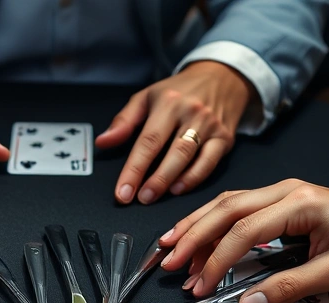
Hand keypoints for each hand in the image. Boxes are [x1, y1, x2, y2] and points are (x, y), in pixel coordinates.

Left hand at [96, 61, 251, 204]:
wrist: (221, 77)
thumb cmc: (179, 91)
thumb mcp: (147, 97)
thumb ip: (124, 121)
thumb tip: (103, 142)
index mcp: (169, 102)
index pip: (148, 140)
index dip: (134, 169)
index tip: (122, 191)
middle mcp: (192, 113)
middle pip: (172, 152)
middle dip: (155, 180)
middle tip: (140, 198)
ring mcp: (211, 126)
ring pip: (191, 158)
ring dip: (172, 181)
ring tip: (155, 196)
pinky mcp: (225, 138)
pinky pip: (210, 163)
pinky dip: (195, 178)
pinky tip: (180, 189)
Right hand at [159, 179, 328, 302]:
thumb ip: (288, 288)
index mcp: (301, 203)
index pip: (242, 232)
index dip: (215, 261)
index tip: (199, 287)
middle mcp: (289, 191)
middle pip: (226, 208)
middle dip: (192, 236)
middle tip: (167, 262)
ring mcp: (289, 193)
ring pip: (229, 204)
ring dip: (198, 225)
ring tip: (170, 247)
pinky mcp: (291, 203)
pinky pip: (243, 209)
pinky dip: (217, 223)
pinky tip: (201, 234)